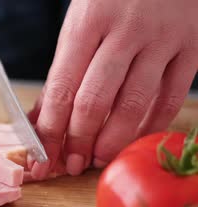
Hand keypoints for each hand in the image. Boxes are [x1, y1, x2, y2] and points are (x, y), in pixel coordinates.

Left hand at [30, 0, 197, 178]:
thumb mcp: (79, 24)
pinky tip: (134, 140)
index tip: (42, 158)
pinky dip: (150, 126)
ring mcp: (162, 39)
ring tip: (97, 160)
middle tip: (70, 165)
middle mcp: (125, 31)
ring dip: (112, 141)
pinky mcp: (192, 46)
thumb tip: (41, 119)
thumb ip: (62, 71)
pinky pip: (170, 97)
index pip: (63, 88)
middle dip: (78, 141)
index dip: (51, 130)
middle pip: (95, 100)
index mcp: (88, 23)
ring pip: (134, 104)